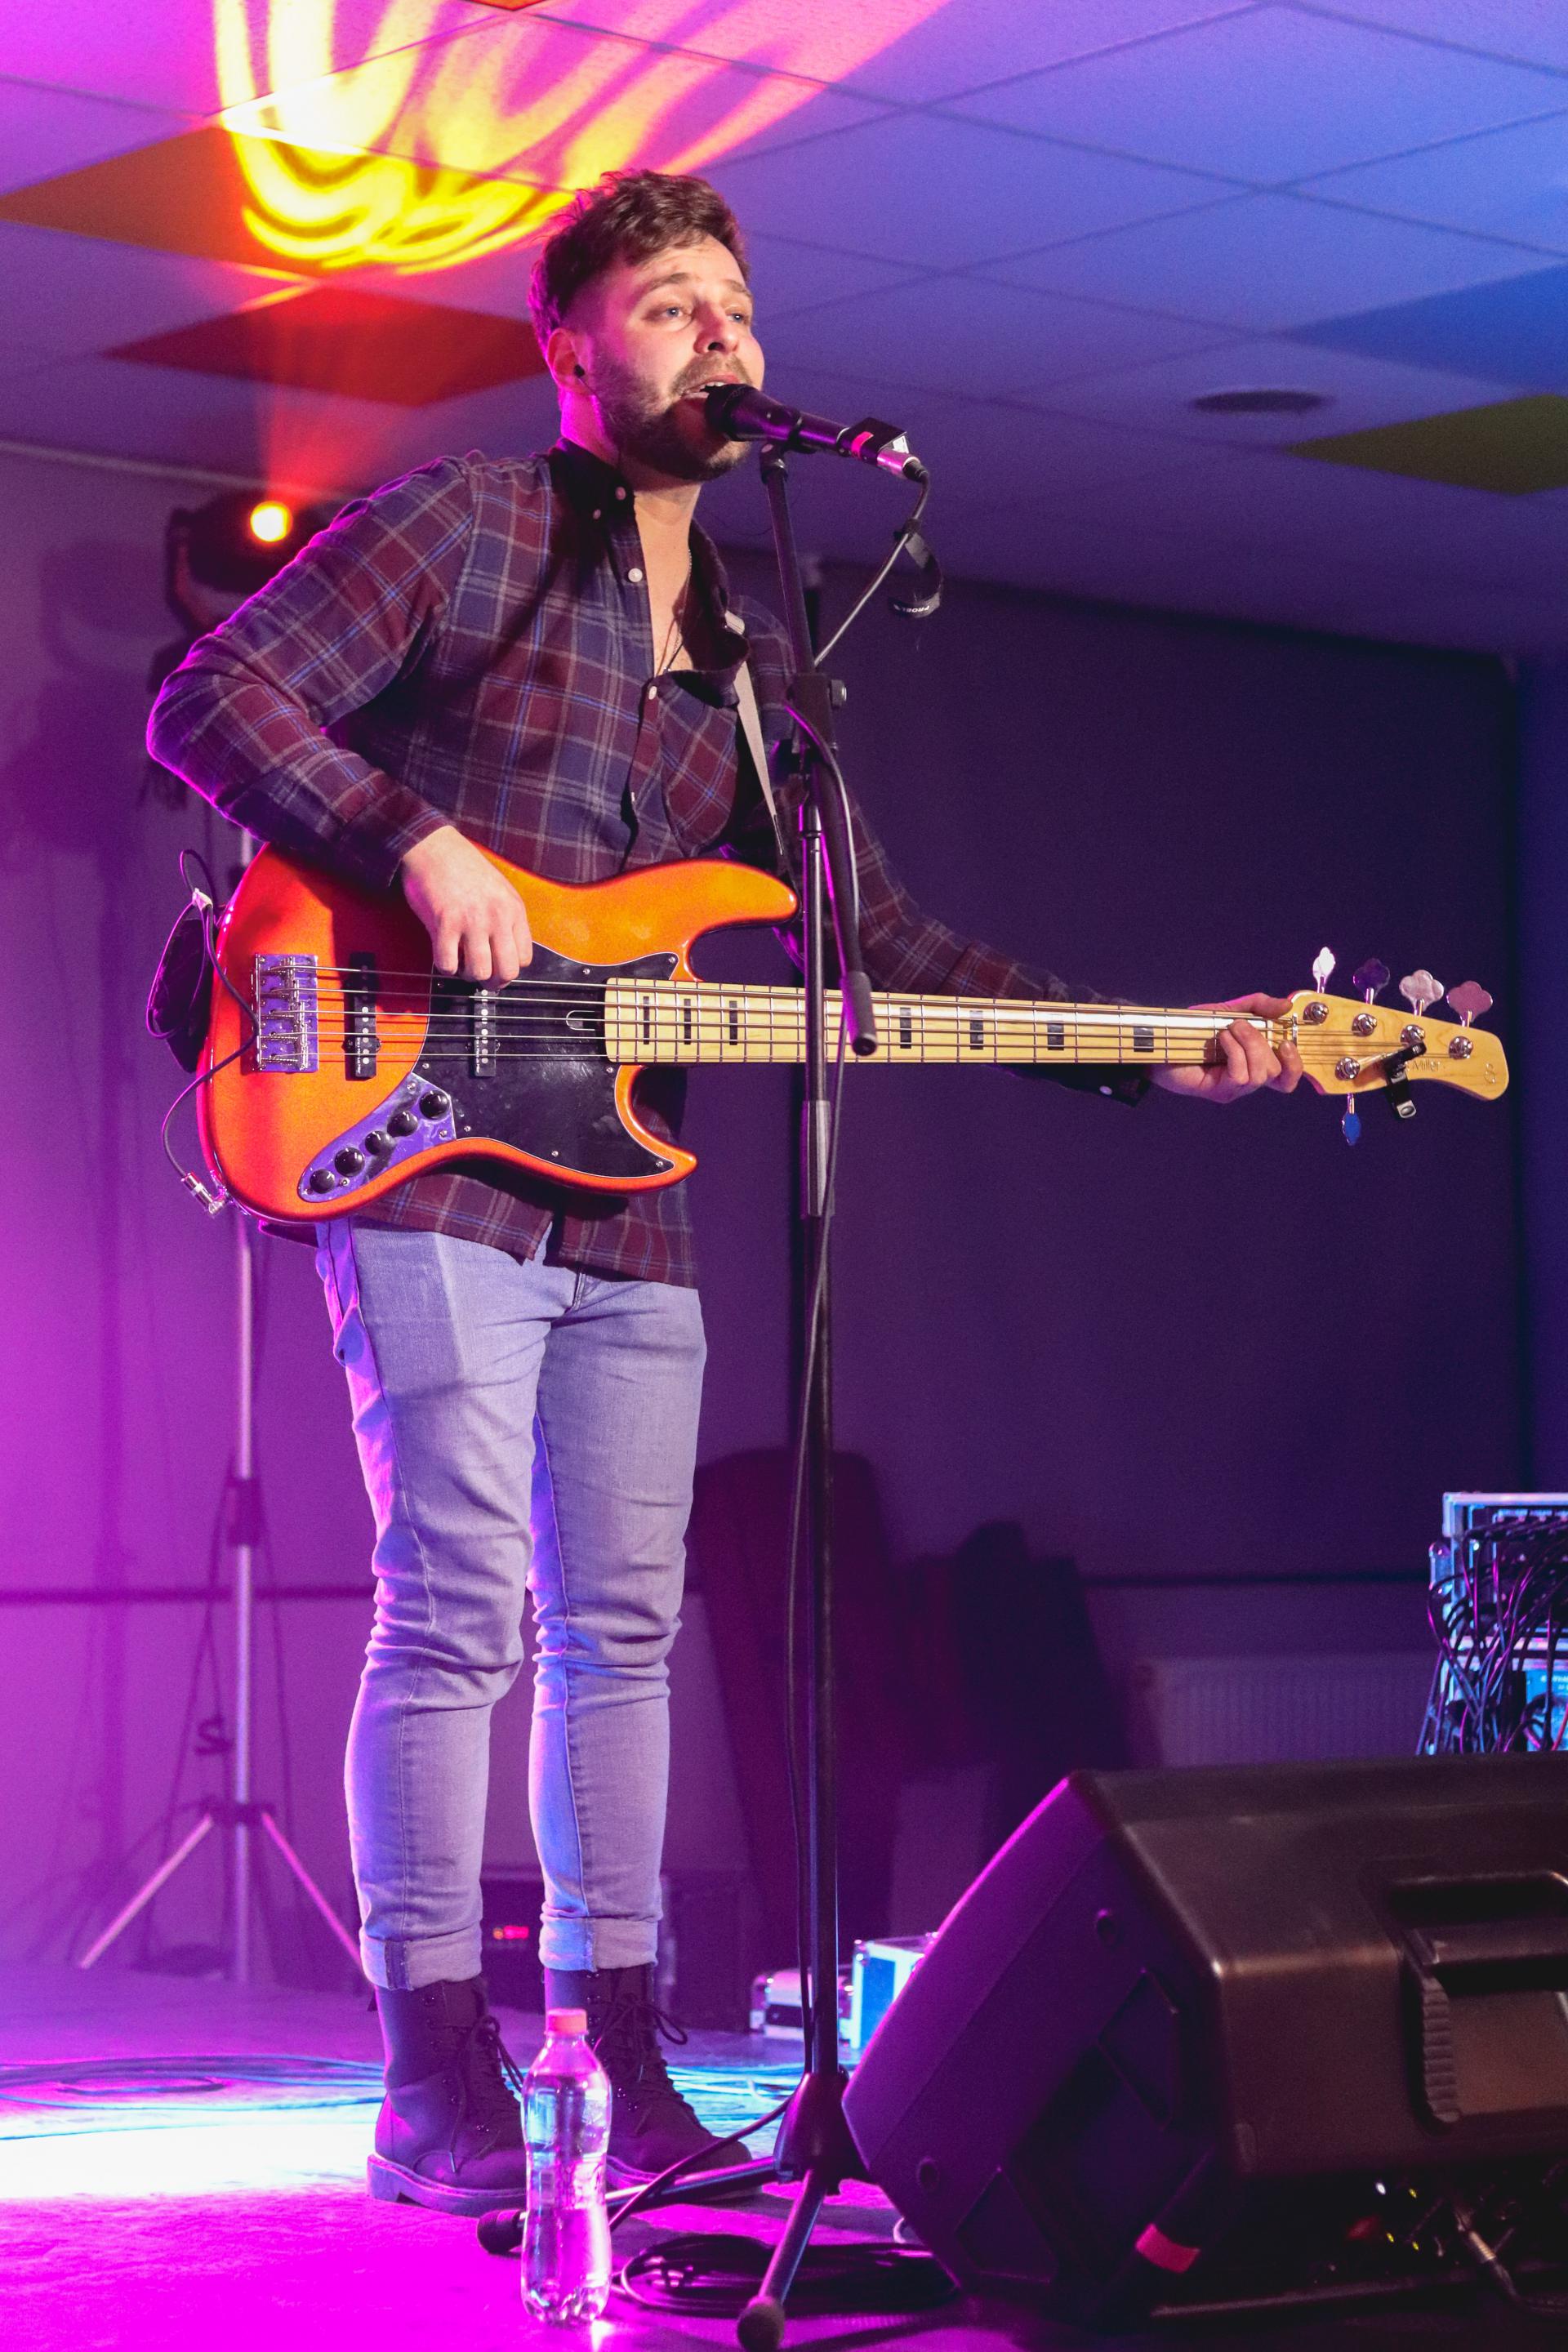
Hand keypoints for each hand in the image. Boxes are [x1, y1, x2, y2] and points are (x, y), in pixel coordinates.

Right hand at [400, 825, 531, 983]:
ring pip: (479, 972)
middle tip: (481, 976)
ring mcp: (471, 921)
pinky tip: (443, 953)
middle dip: (493, 981)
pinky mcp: (444, 924)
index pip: (524, 958)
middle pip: (507, 971)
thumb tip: (504, 953)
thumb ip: (506, 919)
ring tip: (460, 962)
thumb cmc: (463, 867)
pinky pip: (448, 964)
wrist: (433, 847)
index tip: (496, 965)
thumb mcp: (499, 889)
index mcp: (513, 909)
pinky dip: (445, 966)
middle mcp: (497, 917)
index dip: (509, 967)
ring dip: (468, 974)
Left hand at [1151, 993, 1301, 1103]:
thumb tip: (1287, 1005)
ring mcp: (1234, 1089)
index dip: (1296, 1064)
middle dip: (1261, 1043)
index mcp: (1256, 1062)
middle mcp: (1249, 1079)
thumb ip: (1258, 1006)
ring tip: (1227, 1030)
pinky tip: (1222, 1040)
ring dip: (1248, 1045)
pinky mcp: (1219, 1092)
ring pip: (1260, 1075)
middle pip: (1277, 1072)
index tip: (1287, 1041)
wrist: (1162, 1040)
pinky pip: (1240, 1076)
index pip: (1288, 1076)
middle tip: (1238, 1025)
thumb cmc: (1194, 1030)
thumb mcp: (1229, 1010)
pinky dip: (1235, 1053)